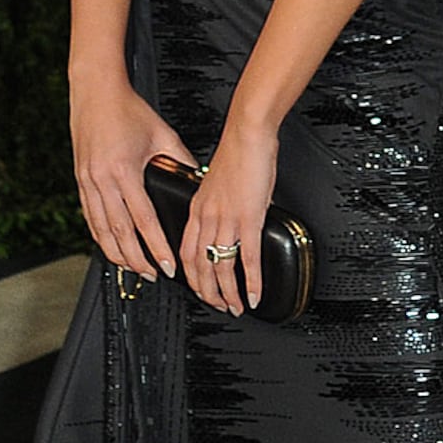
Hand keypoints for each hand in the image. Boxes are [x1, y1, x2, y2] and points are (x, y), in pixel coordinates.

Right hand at [72, 74, 194, 278]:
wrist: (95, 92)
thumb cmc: (129, 110)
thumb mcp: (162, 134)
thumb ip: (181, 161)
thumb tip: (198, 182)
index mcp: (124, 170)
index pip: (144, 219)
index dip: (156, 246)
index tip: (168, 264)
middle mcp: (102, 180)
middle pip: (120, 232)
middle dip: (137, 259)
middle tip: (152, 276)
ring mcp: (88, 181)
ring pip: (101, 229)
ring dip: (117, 254)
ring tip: (133, 269)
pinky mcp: (80, 180)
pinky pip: (90, 217)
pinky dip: (100, 236)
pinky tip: (111, 247)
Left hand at [184, 124, 277, 316]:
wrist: (247, 135)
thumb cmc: (237, 152)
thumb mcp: (218, 181)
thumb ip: (219, 202)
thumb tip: (228, 213)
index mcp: (197, 208)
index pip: (187, 252)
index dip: (191, 276)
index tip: (199, 289)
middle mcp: (207, 218)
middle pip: (200, 266)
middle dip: (207, 292)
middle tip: (217, 306)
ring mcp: (227, 220)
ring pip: (221, 268)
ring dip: (227, 293)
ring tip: (235, 308)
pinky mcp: (248, 219)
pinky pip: (247, 259)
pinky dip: (251, 282)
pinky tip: (255, 294)